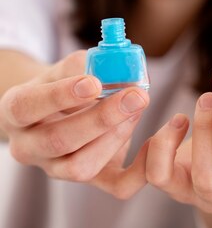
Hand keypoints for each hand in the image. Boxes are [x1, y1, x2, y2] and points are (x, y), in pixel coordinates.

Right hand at [0, 50, 149, 198]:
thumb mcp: (68, 68)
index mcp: (17, 112)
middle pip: (58, 141)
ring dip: (116, 137)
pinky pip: (117, 186)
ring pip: (82, 167)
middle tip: (135, 96)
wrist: (63, 110)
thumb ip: (88, 66)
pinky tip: (153, 140)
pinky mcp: (91, 179)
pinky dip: (140, 168)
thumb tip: (119, 67)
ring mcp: (56, 168)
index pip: (27, 107)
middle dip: (102, 118)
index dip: (60, 95)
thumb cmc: (66, 83)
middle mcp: (29, 146)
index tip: (93, 82)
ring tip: (137, 109)